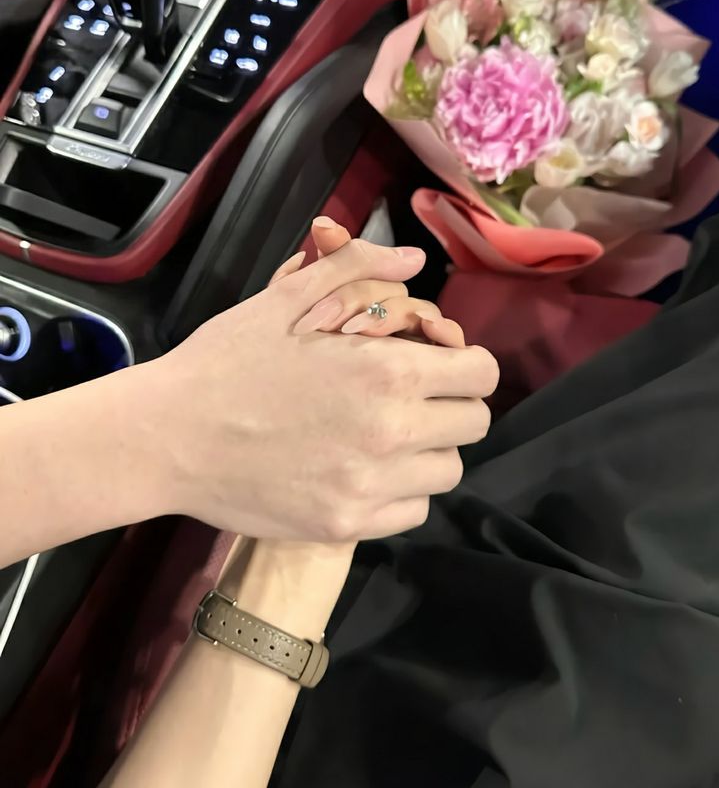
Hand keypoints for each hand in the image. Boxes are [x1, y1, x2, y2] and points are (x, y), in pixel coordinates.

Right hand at [140, 236, 497, 541]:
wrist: (167, 437)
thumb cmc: (227, 361)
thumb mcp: (286, 298)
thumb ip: (357, 268)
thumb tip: (415, 260)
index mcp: (386, 372)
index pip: (481, 373)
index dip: (467, 361)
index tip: (440, 360)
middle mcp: (391, 434)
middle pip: (473, 424)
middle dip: (451, 402)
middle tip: (412, 395)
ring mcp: (370, 488)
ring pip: (446, 471)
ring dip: (428, 447)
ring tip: (385, 433)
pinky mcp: (347, 527)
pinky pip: (412, 511)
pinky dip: (400, 491)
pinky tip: (363, 470)